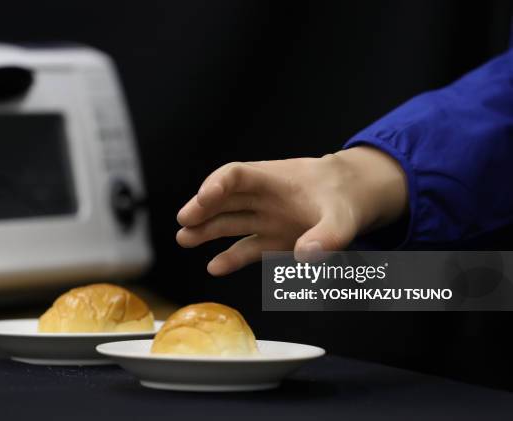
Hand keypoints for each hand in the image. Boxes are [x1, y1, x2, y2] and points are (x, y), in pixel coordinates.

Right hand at [176, 146, 407, 275]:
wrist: (353, 199)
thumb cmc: (344, 196)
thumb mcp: (343, 215)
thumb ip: (328, 235)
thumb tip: (307, 256)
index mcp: (273, 179)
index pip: (236, 175)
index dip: (217, 185)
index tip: (204, 198)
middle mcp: (263, 198)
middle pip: (224, 199)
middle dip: (202, 208)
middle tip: (184, 221)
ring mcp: (265, 219)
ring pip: (229, 222)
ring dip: (206, 230)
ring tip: (184, 239)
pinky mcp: (272, 240)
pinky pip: (246, 248)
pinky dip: (230, 258)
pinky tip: (213, 267)